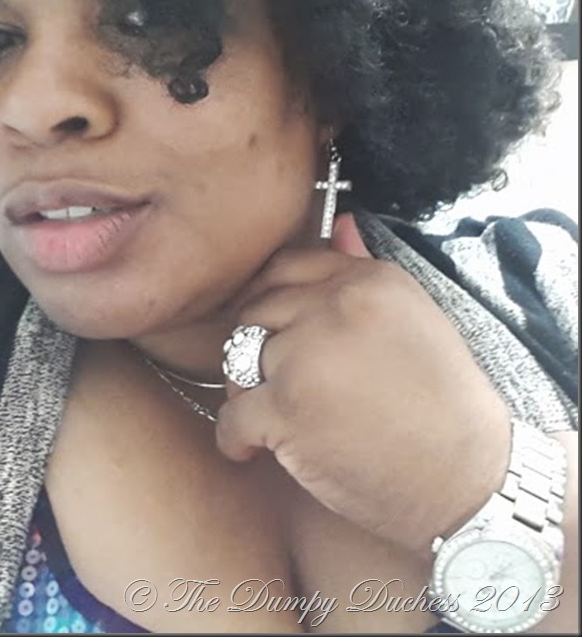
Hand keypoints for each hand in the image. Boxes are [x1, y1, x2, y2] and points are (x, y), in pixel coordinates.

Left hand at [215, 213, 511, 555]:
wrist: (468, 477)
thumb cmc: (445, 405)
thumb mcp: (417, 319)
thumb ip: (367, 270)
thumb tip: (343, 223)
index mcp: (370, 281)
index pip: (288, 268)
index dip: (266, 300)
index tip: (265, 330)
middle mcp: (336, 306)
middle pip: (255, 313)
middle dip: (255, 349)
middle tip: (269, 384)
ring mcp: (308, 355)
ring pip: (238, 360)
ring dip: (246, 392)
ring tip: (268, 419)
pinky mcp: (288, 409)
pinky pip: (232, 416)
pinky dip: (235, 439)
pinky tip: (251, 451)